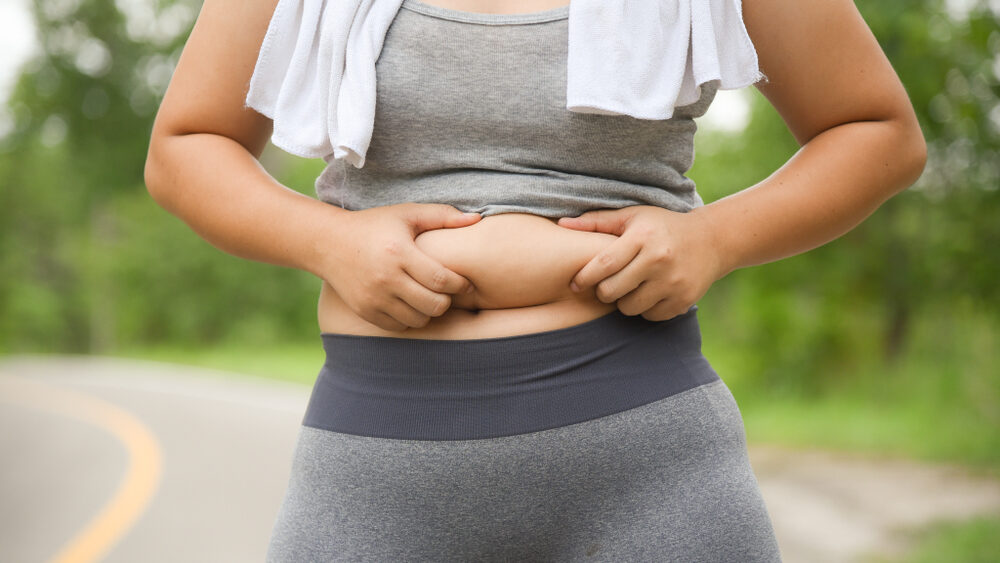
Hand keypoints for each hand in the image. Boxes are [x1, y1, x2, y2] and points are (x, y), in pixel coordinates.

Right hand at [323, 203, 481, 330]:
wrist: (328, 243)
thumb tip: (478, 220)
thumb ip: (443, 216)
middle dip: (447, 300)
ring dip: (429, 311)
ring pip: (418, 320)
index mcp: (399, 253)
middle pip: (433, 305)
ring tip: (428, 296)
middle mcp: (386, 279)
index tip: (465, 282)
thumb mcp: (406, 214)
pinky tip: (410, 303)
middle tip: (447, 291)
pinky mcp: (365, 311)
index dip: (459, 285)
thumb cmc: (375, 226)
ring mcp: (374, 298)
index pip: (441, 280)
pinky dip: (410, 319)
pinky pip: (399, 326)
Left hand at [555, 205, 726, 321]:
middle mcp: (659, 259)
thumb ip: (596, 222)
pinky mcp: (683, 300)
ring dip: (624, 302)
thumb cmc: (661, 227)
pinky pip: (650, 316)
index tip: (575, 283)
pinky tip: (650, 293)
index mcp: (642, 237)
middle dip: (603, 292)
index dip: (584, 278)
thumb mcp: (632, 217)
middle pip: (612, 291)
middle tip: (606, 286)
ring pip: (629, 308)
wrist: (712, 240)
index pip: (603, 265)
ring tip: (630, 287)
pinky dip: (645, 309)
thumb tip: (560, 225)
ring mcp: (673, 282)